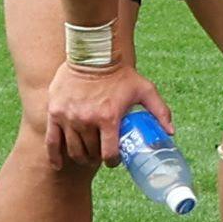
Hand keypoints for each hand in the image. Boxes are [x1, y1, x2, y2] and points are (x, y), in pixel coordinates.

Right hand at [38, 54, 157, 170]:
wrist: (93, 56)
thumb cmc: (121, 75)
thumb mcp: (145, 90)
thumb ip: (160, 111)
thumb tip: (171, 133)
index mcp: (109, 117)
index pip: (109, 153)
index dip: (113, 161)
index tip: (115, 161)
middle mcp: (86, 120)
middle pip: (91, 152)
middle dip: (97, 158)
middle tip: (101, 155)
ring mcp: (68, 117)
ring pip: (74, 149)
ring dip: (82, 157)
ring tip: (88, 156)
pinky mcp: (54, 113)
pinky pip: (51, 141)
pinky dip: (55, 156)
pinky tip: (59, 165)